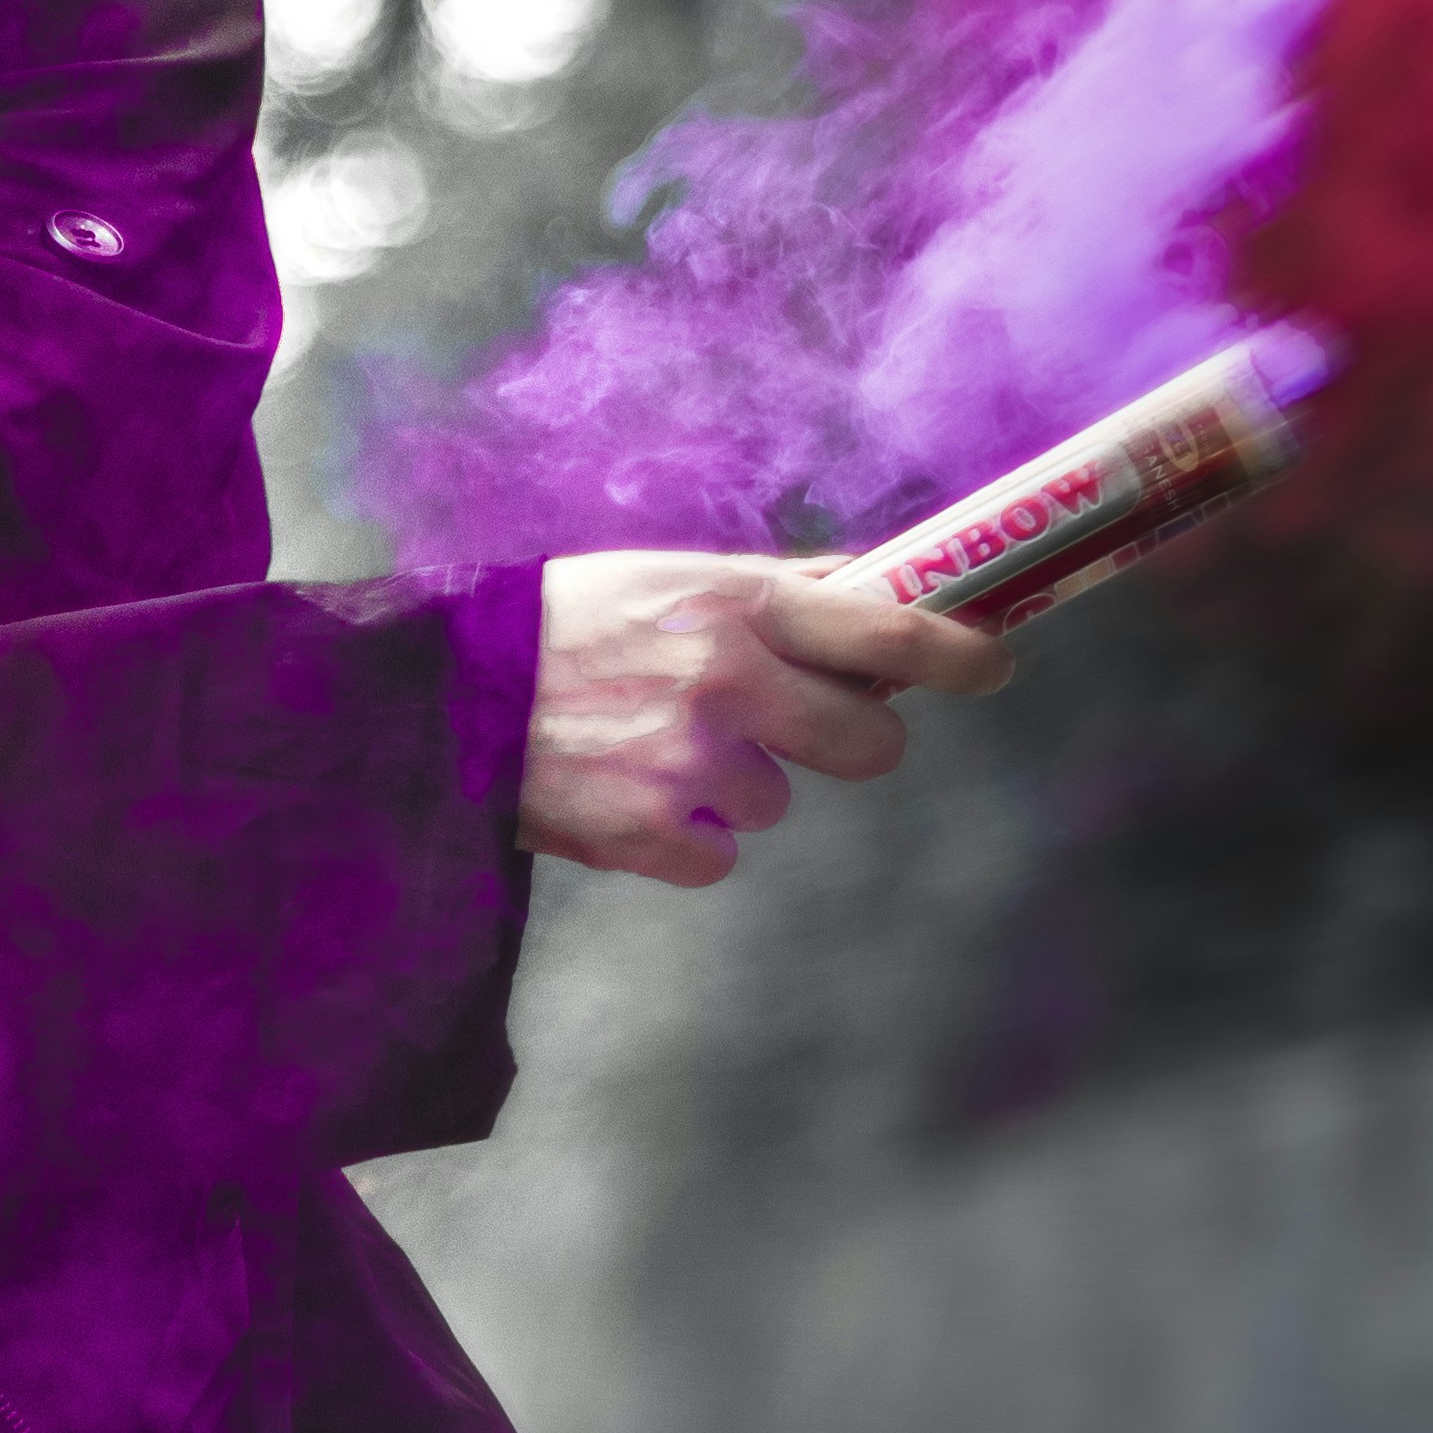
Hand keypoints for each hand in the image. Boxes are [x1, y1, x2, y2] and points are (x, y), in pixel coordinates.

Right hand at [519, 549, 1008, 884]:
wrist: (438, 696)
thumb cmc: (560, 627)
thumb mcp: (668, 576)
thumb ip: (773, 589)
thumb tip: (874, 583)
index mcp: (738, 604)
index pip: (889, 632)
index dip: (959, 654)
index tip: (994, 664)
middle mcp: (728, 680)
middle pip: (868, 744)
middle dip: (847, 742)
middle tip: (797, 731)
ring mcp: (690, 764)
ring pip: (776, 801)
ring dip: (731, 787)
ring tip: (649, 750)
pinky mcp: (648, 834)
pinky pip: (715, 856)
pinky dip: (677, 838)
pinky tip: (622, 795)